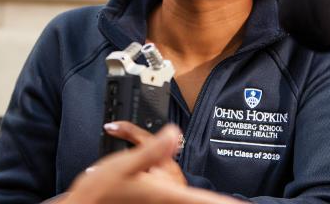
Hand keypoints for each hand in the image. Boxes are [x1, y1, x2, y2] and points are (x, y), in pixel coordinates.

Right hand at [59, 125, 243, 203]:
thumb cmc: (101, 192)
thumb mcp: (124, 165)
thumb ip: (151, 149)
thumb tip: (173, 133)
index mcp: (164, 193)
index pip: (204, 201)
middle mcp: (167, 201)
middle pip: (201, 203)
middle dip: (219, 203)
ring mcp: (161, 203)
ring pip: (190, 202)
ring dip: (205, 200)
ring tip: (228, 200)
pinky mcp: (153, 203)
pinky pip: (178, 202)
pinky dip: (192, 200)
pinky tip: (184, 192)